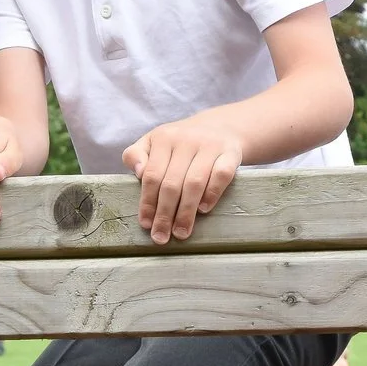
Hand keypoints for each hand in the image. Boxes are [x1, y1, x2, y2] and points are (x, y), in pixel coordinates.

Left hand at [121, 120, 241, 244]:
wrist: (220, 127)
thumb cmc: (180, 143)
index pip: (152, 175)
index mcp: (163, 138)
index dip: (147, 202)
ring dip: (186, 212)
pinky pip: (221, 175)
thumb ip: (136, 155)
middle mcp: (186, 139)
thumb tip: (138, 173)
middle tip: (161, 237)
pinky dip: (212, 193)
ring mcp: (210, 145)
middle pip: (171, 183)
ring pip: (194, 182)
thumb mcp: (153, 142)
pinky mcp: (230, 153)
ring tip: (181, 232)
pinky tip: (203, 210)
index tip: (145, 224)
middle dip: (165, 214)